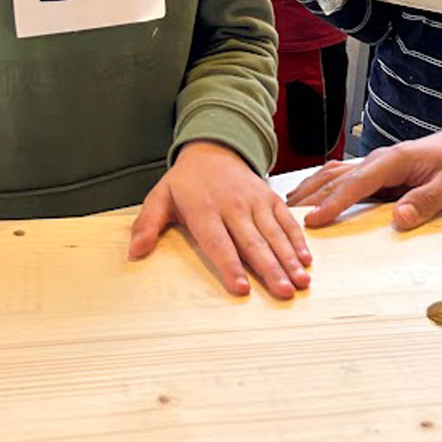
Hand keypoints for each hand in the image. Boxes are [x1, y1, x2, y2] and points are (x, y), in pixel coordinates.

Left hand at [128, 141, 311, 298]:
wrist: (214, 149)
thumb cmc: (186, 182)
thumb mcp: (159, 197)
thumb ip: (147, 224)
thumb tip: (135, 252)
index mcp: (204, 209)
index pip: (218, 242)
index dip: (231, 266)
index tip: (242, 288)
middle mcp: (233, 205)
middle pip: (253, 243)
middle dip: (271, 269)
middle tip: (284, 292)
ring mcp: (256, 201)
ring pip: (274, 234)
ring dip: (290, 259)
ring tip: (301, 283)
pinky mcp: (271, 198)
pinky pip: (287, 221)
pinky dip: (298, 241)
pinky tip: (307, 261)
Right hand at [289, 123, 441, 231]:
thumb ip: (427, 200)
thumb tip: (400, 218)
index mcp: (393, 160)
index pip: (356, 183)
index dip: (333, 202)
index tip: (313, 220)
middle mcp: (378, 160)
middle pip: (335, 178)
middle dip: (309, 198)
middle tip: (283, 220)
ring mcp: (374, 164)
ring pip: (333, 176)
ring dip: (309, 191)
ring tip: (283, 209)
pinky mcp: (375, 172)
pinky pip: (340, 178)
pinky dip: (319, 187)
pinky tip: (305, 197)